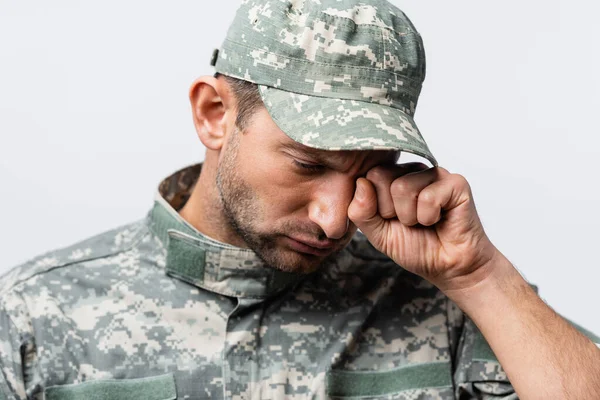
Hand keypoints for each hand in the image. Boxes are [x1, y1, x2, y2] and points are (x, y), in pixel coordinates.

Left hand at [347, 163, 499, 291]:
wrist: (449, 268)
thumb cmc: (416, 247)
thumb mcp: (377, 233)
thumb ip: (361, 211)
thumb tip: (361, 182)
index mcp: (393, 178)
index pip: (368, 177)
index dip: (375, 206)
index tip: (392, 220)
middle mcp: (413, 170)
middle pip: (381, 176)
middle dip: (390, 211)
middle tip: (409, 222)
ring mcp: (435, 173)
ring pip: (402, 186)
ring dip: (410, 217)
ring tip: (424, 222)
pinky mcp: (456, 183)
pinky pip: (428, 196)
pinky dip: (429, 217)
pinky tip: (439, 220)